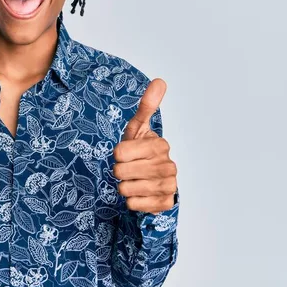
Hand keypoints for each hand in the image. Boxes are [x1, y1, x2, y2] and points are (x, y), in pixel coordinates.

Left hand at [113, 78, 176, 214]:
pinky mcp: (165, 204)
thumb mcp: (138, 128)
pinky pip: (133, 205)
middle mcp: (169, 166)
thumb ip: (146, 106)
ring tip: (133, 180)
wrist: (149, 179)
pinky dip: (130, 201)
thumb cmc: (139, 151)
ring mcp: (169, 186)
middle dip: (118, 171)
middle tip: (128, 168)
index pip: (119, 152)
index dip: (117, 154)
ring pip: (125, 189)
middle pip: (120, 171)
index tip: (126, 153)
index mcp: (160, 145)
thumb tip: (160, 81)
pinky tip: (139, 194)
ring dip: (123, 186)